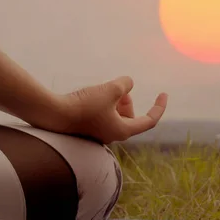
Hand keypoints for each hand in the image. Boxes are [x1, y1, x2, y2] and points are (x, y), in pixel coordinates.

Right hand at [42, 76, 167, 143]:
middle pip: (130, 118)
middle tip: (118, 89)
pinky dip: (103, 104)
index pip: (149, 121)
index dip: (159, 107)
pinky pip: (102, 116)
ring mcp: (98, 134)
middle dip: (127, 101)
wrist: (54, 114)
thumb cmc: (84, 105)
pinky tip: (93, 95)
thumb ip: (124, 85)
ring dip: (115, 101)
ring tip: (104, 90)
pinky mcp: (86, 129)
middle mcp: (112, 136)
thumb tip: (129, 83)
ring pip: (115, 116)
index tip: (164, 94)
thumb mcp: (110, 89)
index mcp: (122, 131)